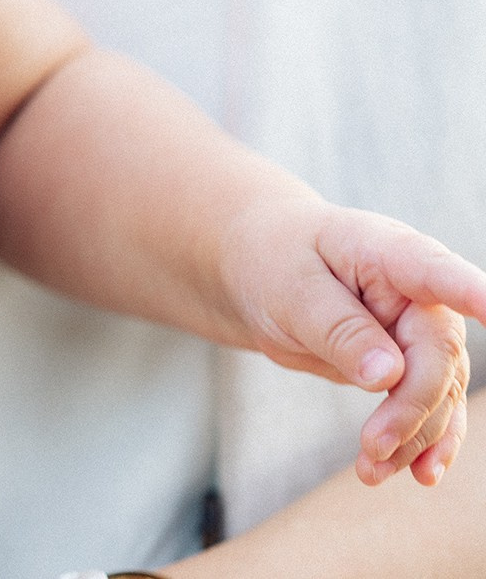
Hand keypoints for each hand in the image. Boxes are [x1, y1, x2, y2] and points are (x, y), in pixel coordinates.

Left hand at [223, 200, 485, 486]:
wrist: (260, 269)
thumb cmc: (274, 262)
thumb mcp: (289, 289)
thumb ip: (338, 328)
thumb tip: (388, 375)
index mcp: (387, 253)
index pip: (435, 271)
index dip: (468, 290)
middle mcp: (417, 294)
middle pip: (437, 356)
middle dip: (412, 407)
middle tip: (372, 445)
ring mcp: (418, 332)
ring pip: (439, 393)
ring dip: (414, 435)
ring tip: (372, 470)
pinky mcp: (409, 367)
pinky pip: (430, 409)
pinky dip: (424, 442)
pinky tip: (418, 473)